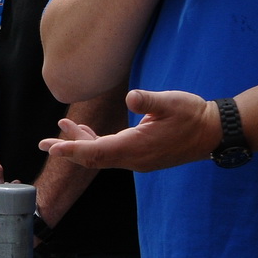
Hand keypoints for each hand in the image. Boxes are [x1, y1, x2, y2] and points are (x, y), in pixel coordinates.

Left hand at [39, 90, 220, 172]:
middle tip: (43, 144)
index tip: (53, 147)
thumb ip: (151, 100)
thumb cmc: (194, 115)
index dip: (73, 149)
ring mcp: (138, 160)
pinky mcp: (142, 156)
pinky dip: (96, 144)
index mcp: (137, 147)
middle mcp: (134, 158)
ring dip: (81, 145)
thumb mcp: (173, 103)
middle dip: (68, 150)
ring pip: (101, 156)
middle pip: (93, 158)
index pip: (97, 151)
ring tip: (62, 130)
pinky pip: (112, 153)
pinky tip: (87, 132)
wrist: (214, 132)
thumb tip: (132, 97)